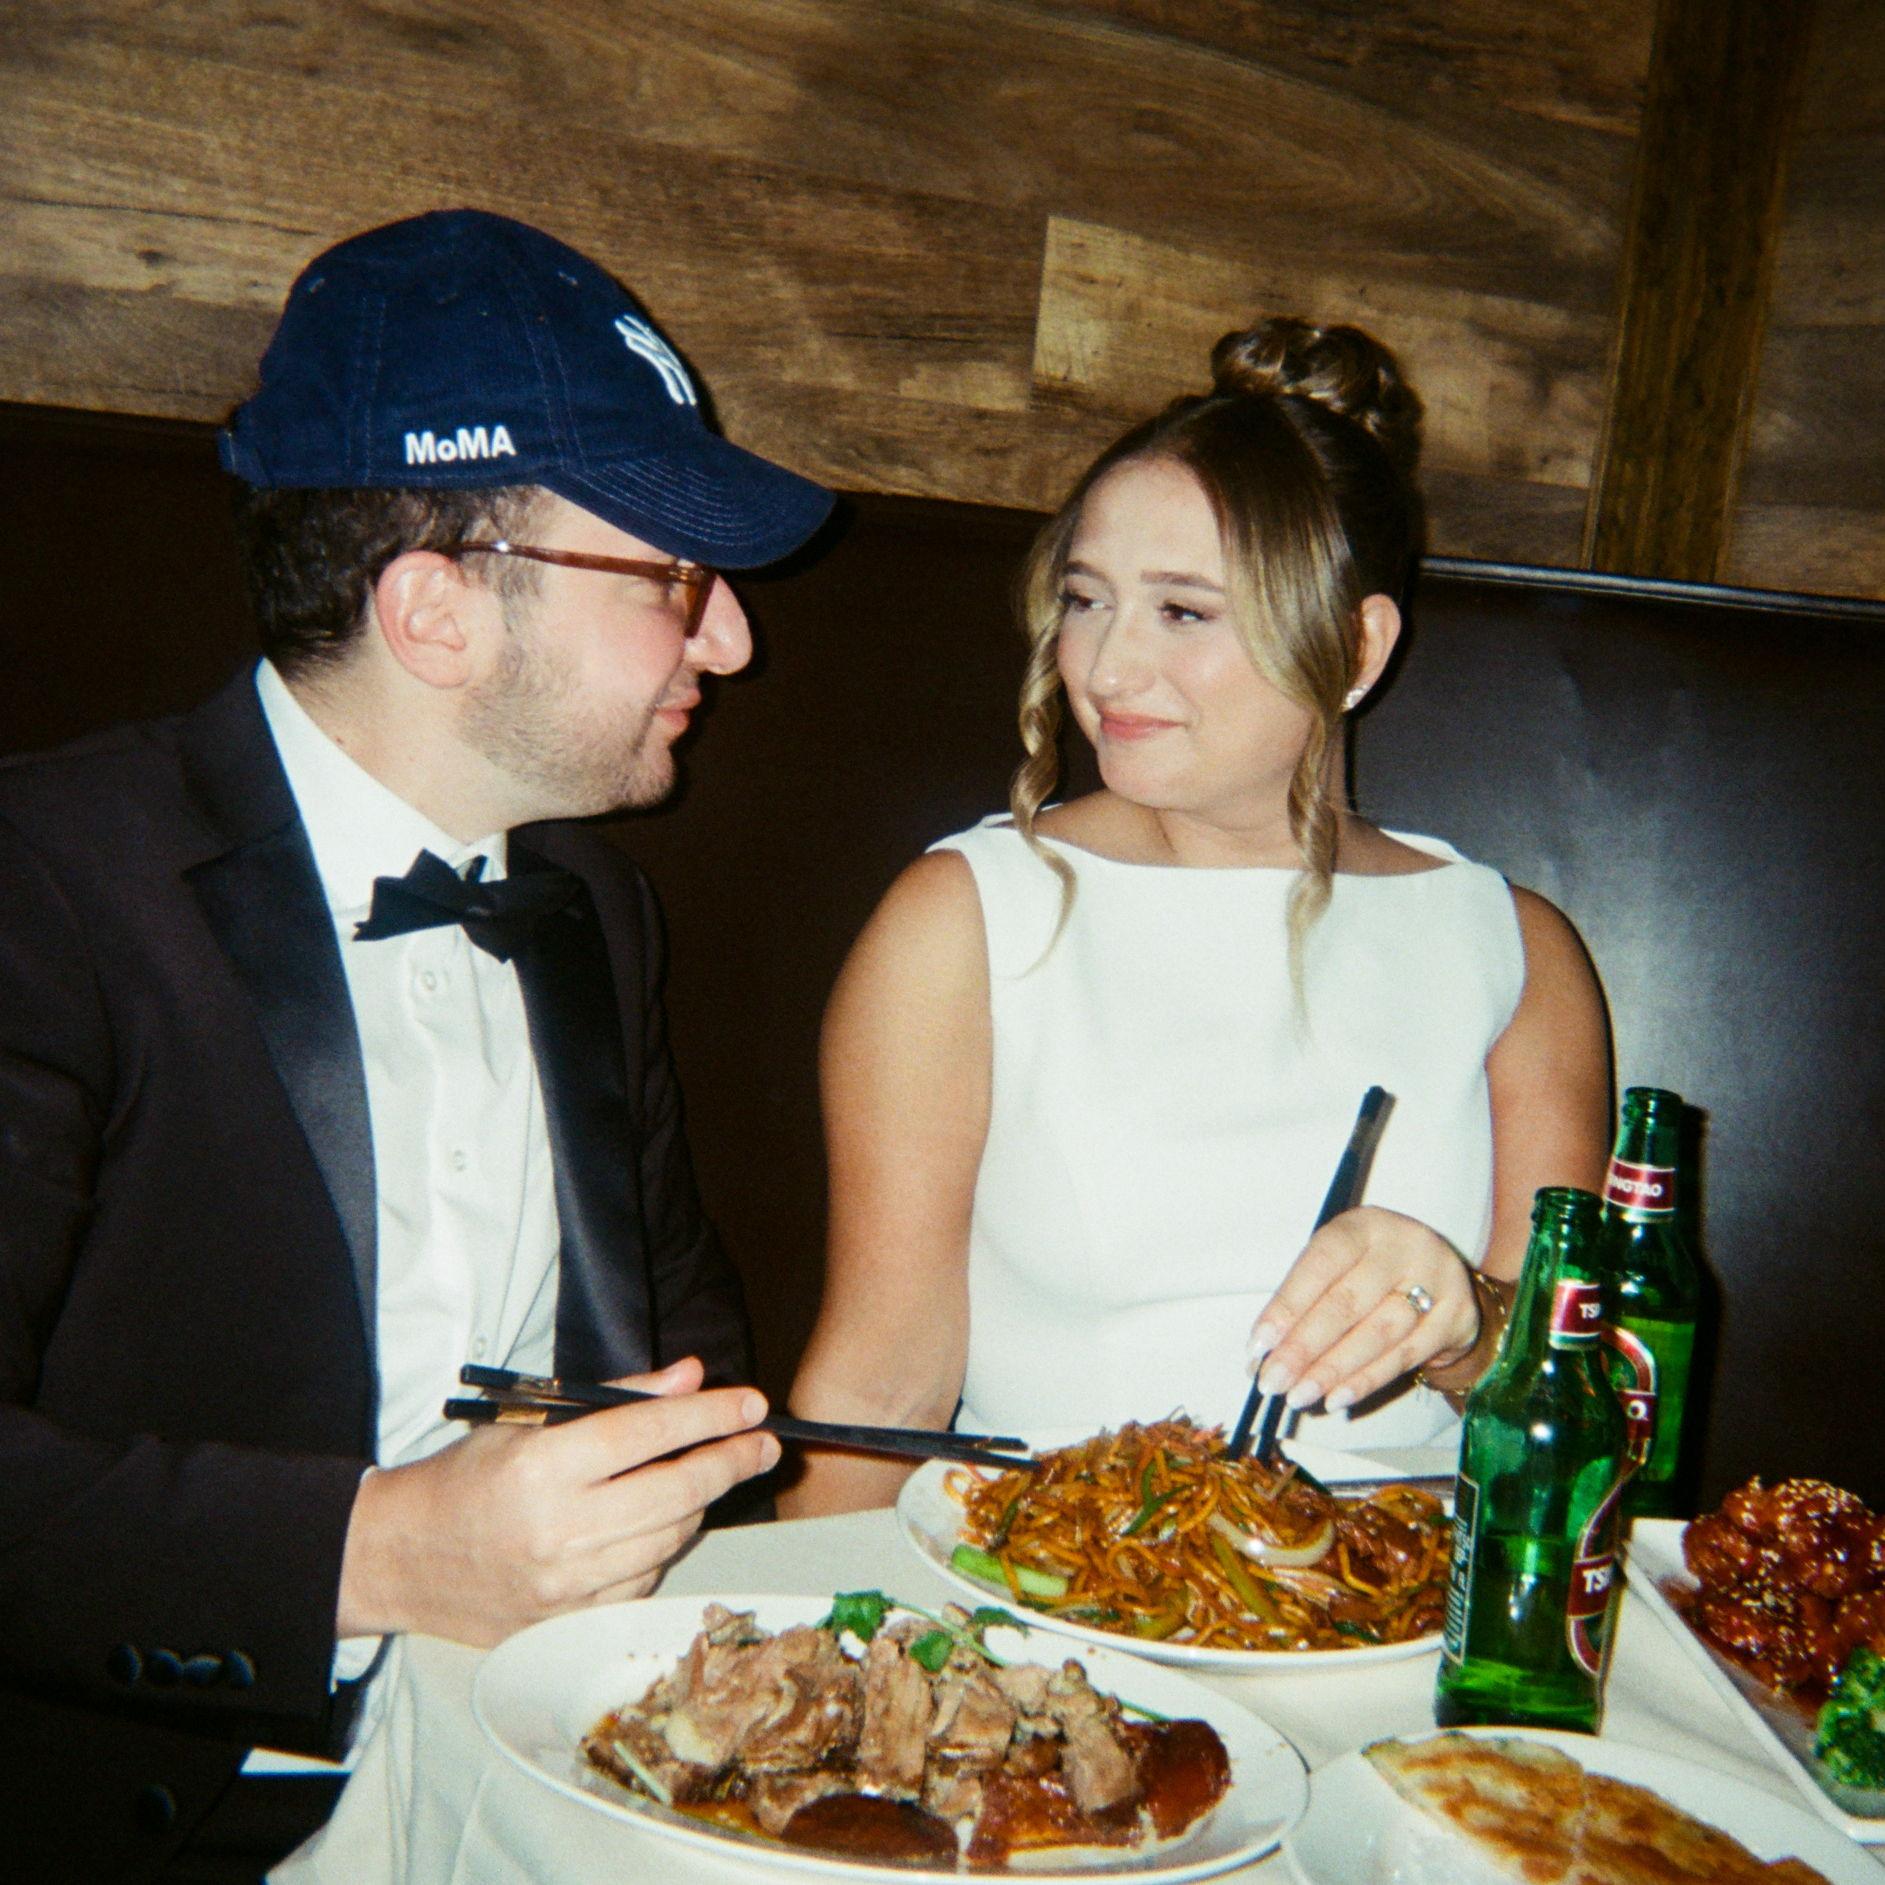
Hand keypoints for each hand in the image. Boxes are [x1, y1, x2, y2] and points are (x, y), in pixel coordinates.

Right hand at [337, 1356, 779, 1646]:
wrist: (403, 1558)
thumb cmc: (469, 1476)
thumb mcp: (530, 1418)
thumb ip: (616, 1397)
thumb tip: (691, 1377)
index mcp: (543, 1466)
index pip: (648, 1433)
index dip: (709, 1415)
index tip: (753, 1403)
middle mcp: (557, 1529)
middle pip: (674, 1492)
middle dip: (730, 1461)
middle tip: (764, 1442)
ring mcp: (564, 1585)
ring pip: (668, 1538)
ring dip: (702, 1503)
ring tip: (716, 1473)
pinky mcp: (566, 1620)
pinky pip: (643, 1579)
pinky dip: (665, 1546)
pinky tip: (669, 1521)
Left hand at [1244, 1208, 1480, 1413]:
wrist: (1441, 1278)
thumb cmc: (1371, 1271)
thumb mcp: (1340, 1267)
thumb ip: (1303, 1303)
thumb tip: (1262, 1355)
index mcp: (1364, 1225)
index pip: (1321, 1262)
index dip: (1288, 1305)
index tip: (1259, 1344)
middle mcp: (1402, 1245)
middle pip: (1347, 1303)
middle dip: (1303, 1348)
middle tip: (1273, 1381)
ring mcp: (1436, 1279)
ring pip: (1376, 1334)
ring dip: (1331, 1371)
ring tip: (1298, 1395)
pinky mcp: (1456, 1316)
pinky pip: (1404, 1357)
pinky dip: (1365, 1381)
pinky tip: (1336, 1397)